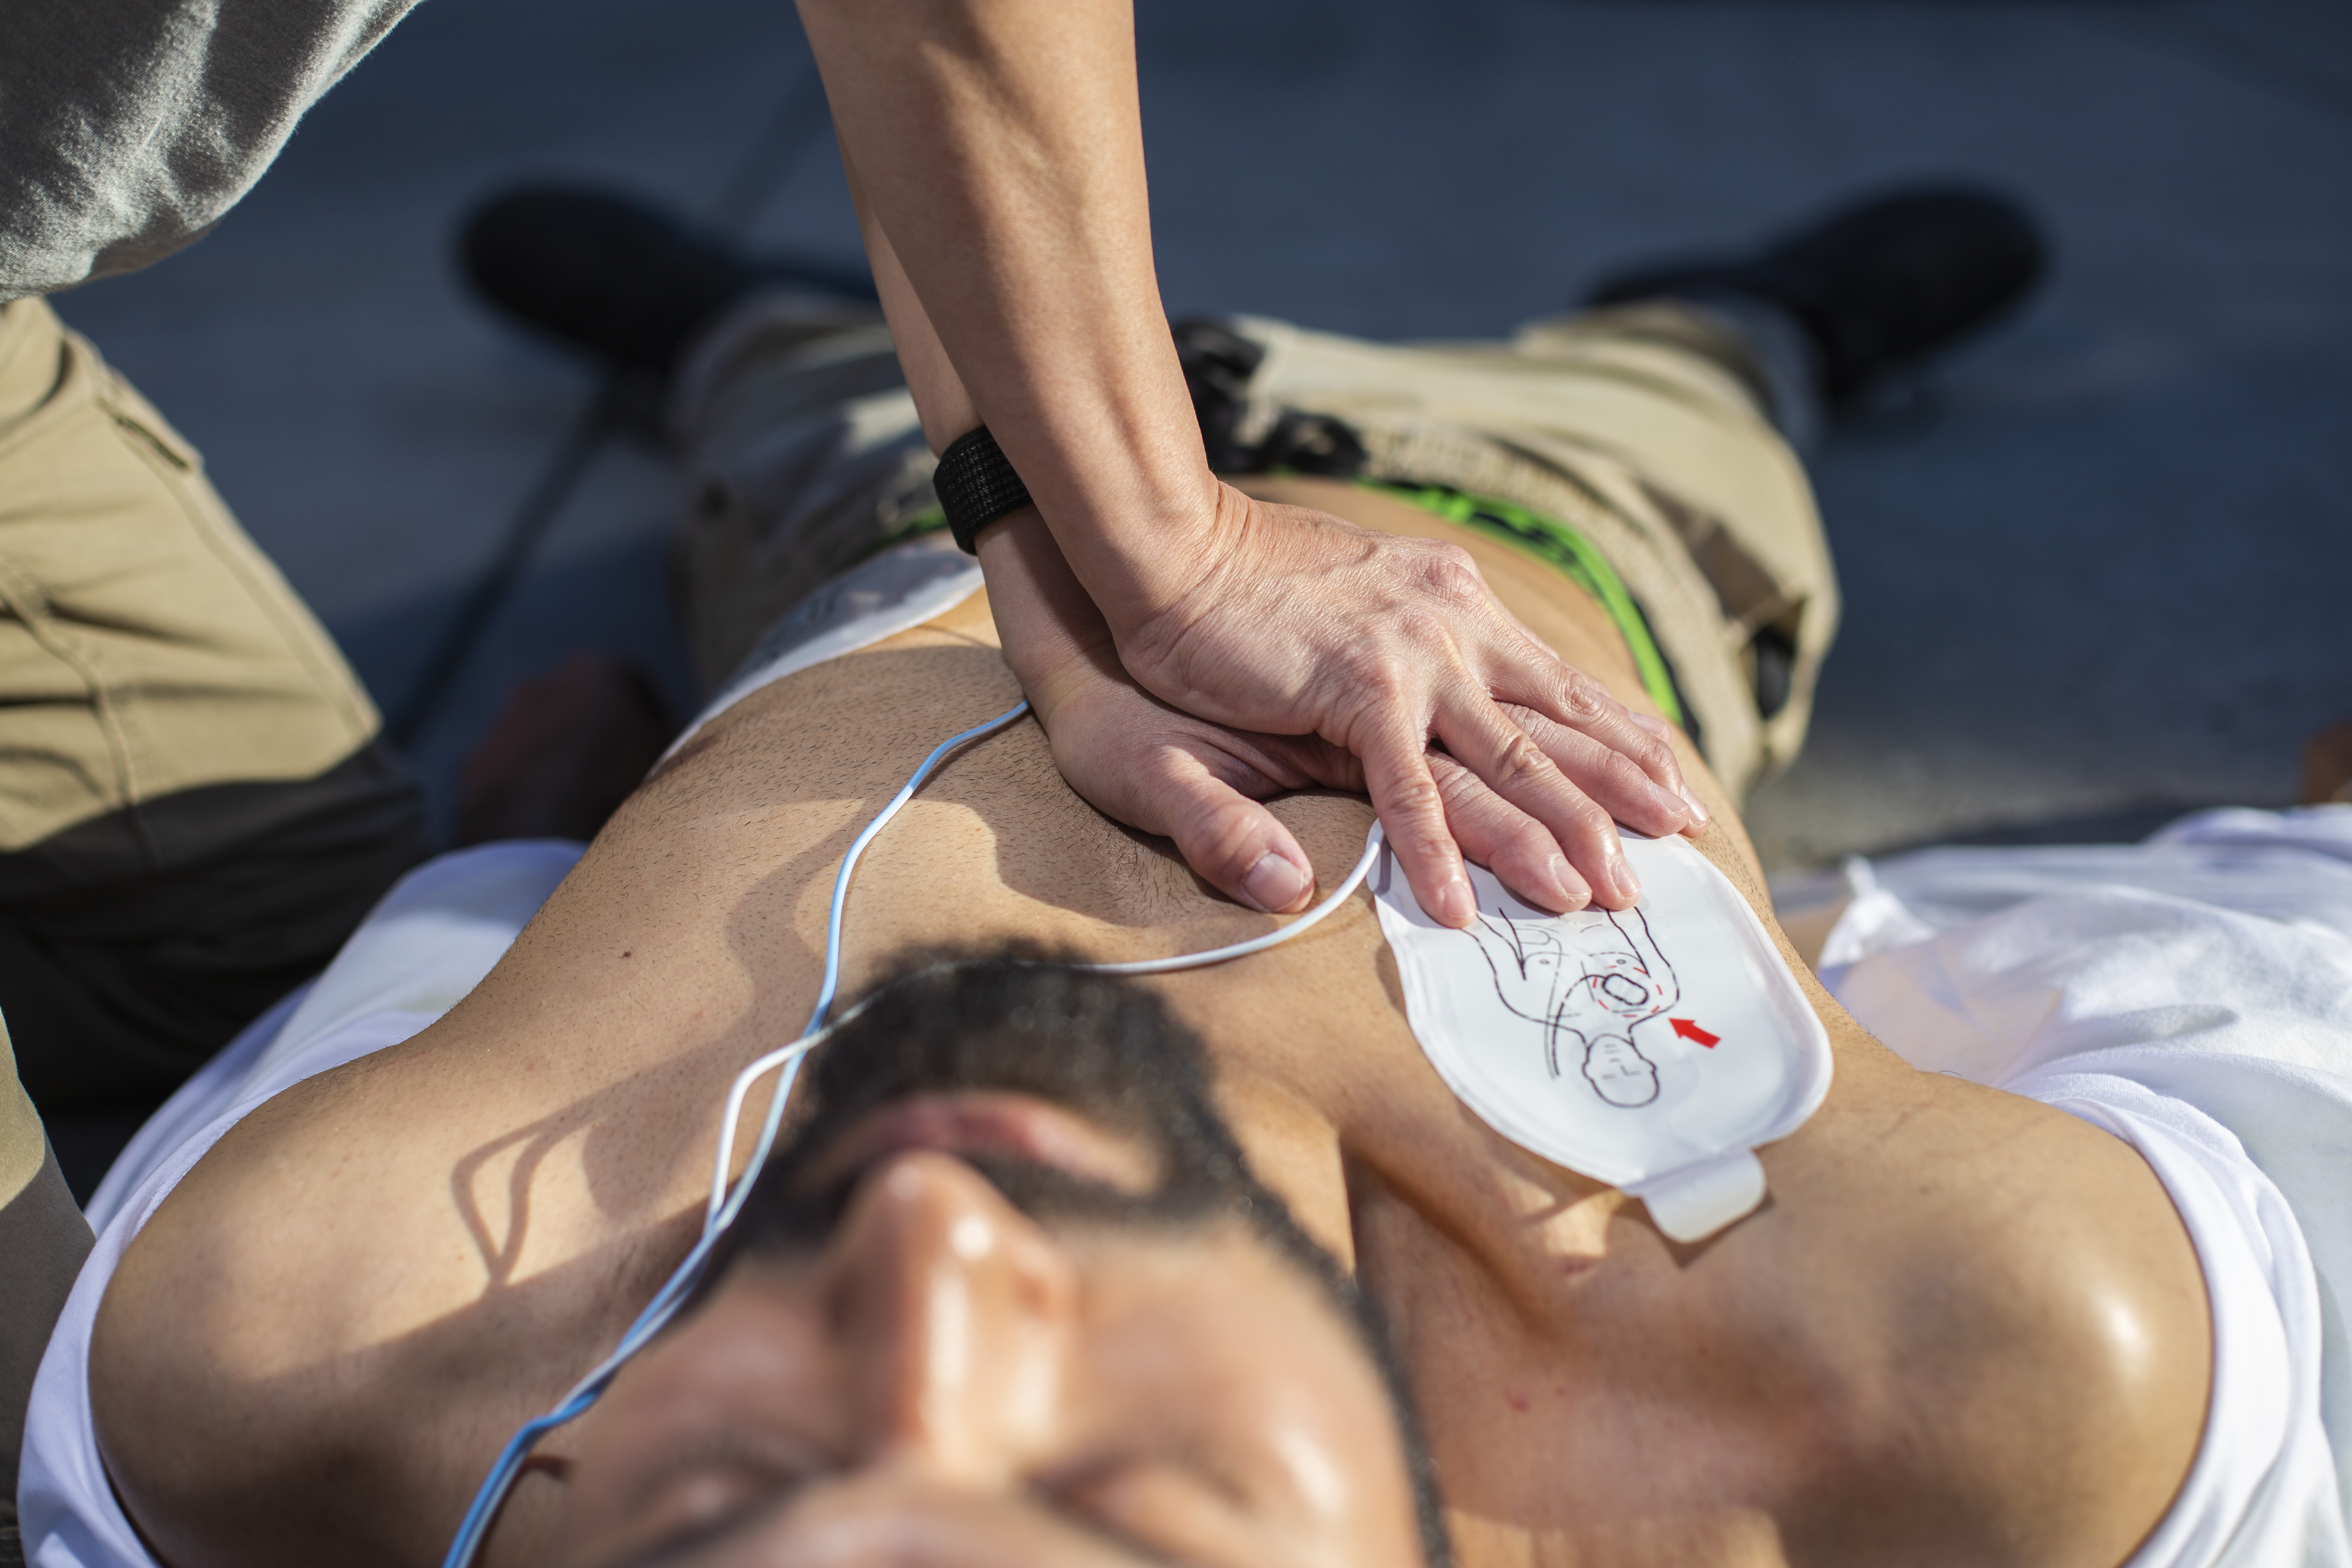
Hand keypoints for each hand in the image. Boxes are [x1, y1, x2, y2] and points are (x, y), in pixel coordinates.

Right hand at [1104, 483, 1704, 926]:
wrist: (1167, 546)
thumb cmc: (1243, 594)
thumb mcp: (1351, 624)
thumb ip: (1408, 662)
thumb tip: (1460, 697)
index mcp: (1453, 607)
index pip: (1554, 681)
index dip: (1618, 730)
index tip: (1672, 774)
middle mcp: (1450, 627)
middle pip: (1557, 721)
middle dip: (1625, 784)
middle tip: (1687, 836)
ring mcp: (1409, 658)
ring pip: (1508, 760)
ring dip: (1559, 832)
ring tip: (1604, 894)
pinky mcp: (1353, 690)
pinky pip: (1407, 789)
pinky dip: (1436, 851)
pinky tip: (1463, 906)